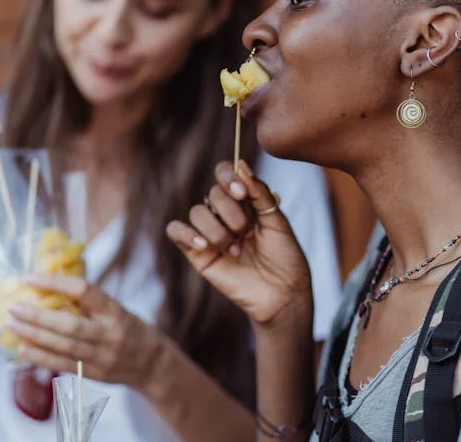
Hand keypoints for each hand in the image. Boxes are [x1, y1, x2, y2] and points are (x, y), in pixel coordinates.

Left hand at [7, 275, 158, 386]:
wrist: (152, 364)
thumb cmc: (130, 330)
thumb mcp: (117, 310)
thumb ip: (90, 303)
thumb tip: (52, 287)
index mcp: (115, 311)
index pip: (84, 291)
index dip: (56, 283)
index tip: (31, 278)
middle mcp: (109, 334)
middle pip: (69, 324)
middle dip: (37, 316)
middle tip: (14, 307)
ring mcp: (101, 356)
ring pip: (62, 346)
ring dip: (34, 335)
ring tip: (12, 325)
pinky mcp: (94, 374)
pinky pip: (63, 365)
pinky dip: (41, 357)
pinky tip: (23, 349)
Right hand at [166, 160, 312, 328]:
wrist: (282, 294)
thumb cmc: (285, 257)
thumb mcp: (278, 221)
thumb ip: (259, 193)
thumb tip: (241, 165)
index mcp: (245, 201)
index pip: (224, 174)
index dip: (228, 177)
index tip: (241, 193)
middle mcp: (225, 213)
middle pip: (212, 193)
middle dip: (231, 212)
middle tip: (247, 233)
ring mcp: (210, 232)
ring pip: (197, 212)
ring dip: (217, 229)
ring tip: (235, 249)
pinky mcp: (197, 253)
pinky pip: (175, 230)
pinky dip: (187, 234)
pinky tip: (206, 245)